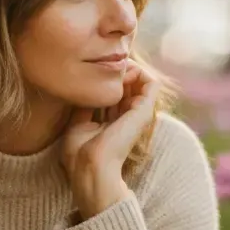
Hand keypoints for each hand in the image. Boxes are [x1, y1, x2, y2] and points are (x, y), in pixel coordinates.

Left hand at [61, 63, 161, 219]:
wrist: (90, 166)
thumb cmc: (80, 153)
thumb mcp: (77, 124)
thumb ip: (85, 107)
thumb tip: (85, 91)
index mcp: (114, 122)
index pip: (116, 93)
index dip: (107, 78)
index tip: (93, 71)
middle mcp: (129, 117)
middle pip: (129, 85)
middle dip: (116, 71)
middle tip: (102, 64)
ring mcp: (139, 114)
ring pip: (141, 81)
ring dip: (128, 68)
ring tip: (112, 67)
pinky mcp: (145, 110)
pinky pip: (151, 83)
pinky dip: (138, 71)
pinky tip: (120, 71)